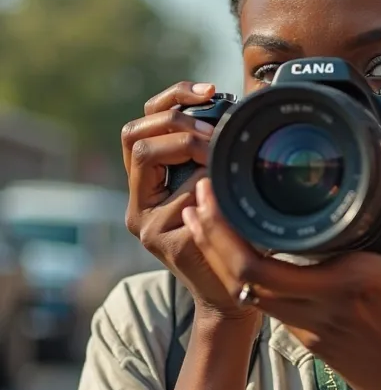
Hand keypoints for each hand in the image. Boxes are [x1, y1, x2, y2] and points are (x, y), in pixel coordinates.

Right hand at [121, 81, 259, 327]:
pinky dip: (213, 182)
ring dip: (192, 147)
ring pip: (150, 156)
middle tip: (215, 132)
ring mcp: (148, 224)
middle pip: (135, 136)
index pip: (139, 125)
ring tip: (223, 156)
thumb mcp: (219, 189)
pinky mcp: (170, 242)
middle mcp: (138, 204)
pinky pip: (187, 192)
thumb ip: (213, 157)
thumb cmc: (233, 237)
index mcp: (147, 186)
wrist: (233, 298)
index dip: (172, 99)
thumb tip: (235, 108)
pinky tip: (234, 193)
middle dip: (178, 122)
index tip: (211, 91)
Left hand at [182, 143, 380, 389]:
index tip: (214, 191)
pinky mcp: (311, 342)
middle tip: (199, 195)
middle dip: (210, 235)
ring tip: (210, 217)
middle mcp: (318, 308)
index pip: (261, 261)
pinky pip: (269, 305)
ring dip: (222, 257)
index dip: (224, 229)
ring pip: (248, 293)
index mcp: (346, 282)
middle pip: (238, 275)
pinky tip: (248, 251)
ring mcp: (310, 329)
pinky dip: (248, 277)